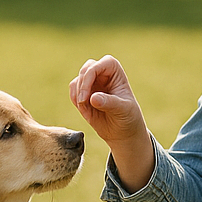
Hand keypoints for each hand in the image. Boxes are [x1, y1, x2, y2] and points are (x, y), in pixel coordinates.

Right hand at [70, 55, 154, 190]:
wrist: (123, 137)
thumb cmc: (130, 122)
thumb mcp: (125, 113)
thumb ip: (111, 103)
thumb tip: (96, 98)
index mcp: (116, 73)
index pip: (102, 63)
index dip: (94, 74)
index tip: (92, 92)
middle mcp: (103, 76)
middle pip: (86, 69)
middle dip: (83, 84)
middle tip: (85, 102)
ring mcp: (92, 86)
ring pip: (76, 81)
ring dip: (78, 94)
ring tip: (87, 109)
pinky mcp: (83, 97)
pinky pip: (72, 92)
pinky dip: (74, 100)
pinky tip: (84, 111)